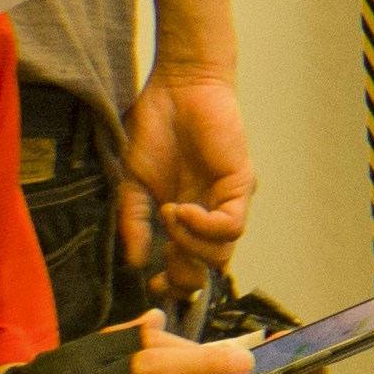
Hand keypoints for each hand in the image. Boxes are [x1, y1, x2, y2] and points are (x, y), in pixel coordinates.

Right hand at [120, 65, 253, 297]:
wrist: (176, 88)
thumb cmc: (155, 129)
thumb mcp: (132, 181)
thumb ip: (133, 220)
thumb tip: (134, 260)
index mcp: (185, 219)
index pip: (188, 268)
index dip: (173, 284)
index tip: (151, 285)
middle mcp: (209, 216)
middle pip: (208, 269)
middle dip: (183, 277)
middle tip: (162, 266)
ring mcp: (226, 202)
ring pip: (221, 254)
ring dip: (189, 245)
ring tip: (168, 214)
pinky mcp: (240, 185)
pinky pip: (230, 226)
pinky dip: (204, 227)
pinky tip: (181, 208)